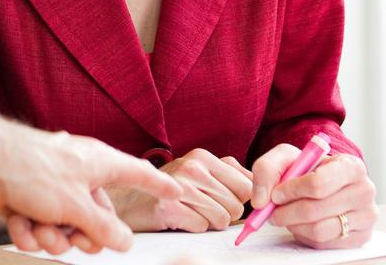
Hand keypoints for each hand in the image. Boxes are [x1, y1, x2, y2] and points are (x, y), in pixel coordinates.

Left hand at [0, 117, 182, 253]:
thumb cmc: (30, 169)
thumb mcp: (75, 205)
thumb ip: (103, 226)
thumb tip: (124, 240)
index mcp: (99, 164)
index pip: (137, 174)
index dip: (157, 184)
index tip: (175, 191)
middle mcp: (79, 174)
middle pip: (98, 215)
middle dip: (83, 234)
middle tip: (74, 239)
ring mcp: (54, 187)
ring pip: (66, 226)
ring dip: (52, 235)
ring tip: (40, 228)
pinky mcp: (30, 199)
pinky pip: (41, 225)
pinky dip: (29, 229)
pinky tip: (20, 223)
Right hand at [109, 149, 252, 232]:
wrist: (128, 201)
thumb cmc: (167, 189)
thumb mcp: (197, 172)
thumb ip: (227, 173)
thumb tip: (257, 186)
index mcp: (203, 157)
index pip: (246, 184)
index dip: (242, 200)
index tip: (228, 203)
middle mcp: (193, 167)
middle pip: (236, 206)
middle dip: (224, 214)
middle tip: (203, 209)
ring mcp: (180, 187)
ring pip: (222, 219)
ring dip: (209, 222)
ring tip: (191, 213)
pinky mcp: (168, 208)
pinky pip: (202, 227)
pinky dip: (194, 228)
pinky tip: (180, 219)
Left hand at [251, 145, 377, 248]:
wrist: (326, 183)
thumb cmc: (309, 169)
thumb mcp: (286, 158)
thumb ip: (266, 169)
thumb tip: (261, 200)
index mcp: (351, 166)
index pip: (318, 184)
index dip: (292, 192)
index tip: (275, 194)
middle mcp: (365, 190)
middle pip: (315, 210)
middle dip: (286, 213)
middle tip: (272, 212)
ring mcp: (366, 216)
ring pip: (319, 230)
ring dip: (294, 225)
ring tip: (286, 216)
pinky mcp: (362, 236)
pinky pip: (325, 244)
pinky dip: (305, 235)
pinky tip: (301, 224)